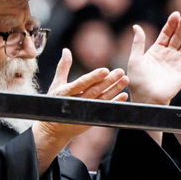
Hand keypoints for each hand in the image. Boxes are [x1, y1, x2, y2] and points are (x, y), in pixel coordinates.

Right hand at [33, 48, 127, 168]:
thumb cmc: (55, 102)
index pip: (82, 84)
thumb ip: (63, 67)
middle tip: (120, 71)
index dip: (93, 77)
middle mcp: (76, 102)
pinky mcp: (91, 118)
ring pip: (102, 99)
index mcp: (67, 92)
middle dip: (108, 81)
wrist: (55, 129)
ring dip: (115, 90)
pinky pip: (105, 109)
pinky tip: (123, 96)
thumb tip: (66, 50)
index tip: (105, 70)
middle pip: (95, 91)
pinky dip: (114, 103)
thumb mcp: (57, 84)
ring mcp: (84, 111)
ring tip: (125, 80)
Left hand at [124, 12, 180, 105]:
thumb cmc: (138, 81)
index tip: (176, 14)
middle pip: (178, 36)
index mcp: (157, 50)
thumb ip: (138, 43)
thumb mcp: (135, 58)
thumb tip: (136, 26)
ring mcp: (177, 62)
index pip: (166, 33)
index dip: (171, 24)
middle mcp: (169, 54)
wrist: (146, 98)